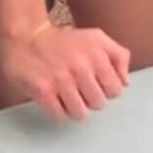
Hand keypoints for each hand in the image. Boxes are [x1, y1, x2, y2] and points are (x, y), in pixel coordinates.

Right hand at [0, 23, 130, 121]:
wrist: (27, 38)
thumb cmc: (63, 41)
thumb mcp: (96, 38)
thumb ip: (118, 56)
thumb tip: (126, 82)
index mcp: (97, 54)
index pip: (115, 90)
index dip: (106, 90)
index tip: (96, 85)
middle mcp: (81, 67)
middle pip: (98, 104)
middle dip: (90, 100)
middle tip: (80, 91)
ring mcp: (61, 80)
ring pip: (80, 113)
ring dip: (75, 109)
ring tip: (68, 98)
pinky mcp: (43, 91)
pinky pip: (60, 115)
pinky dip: (59, 112)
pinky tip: (56, 100)